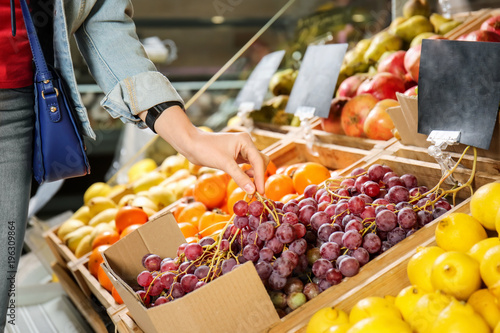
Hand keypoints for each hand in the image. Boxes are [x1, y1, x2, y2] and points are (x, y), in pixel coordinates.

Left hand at [138, 106, 268, 194]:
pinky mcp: (236, 155)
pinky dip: (248, 174)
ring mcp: (242, 149)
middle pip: (260, 162)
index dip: (260, 177)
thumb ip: (240, 177)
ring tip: (250, 188)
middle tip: (255, 192)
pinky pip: (248, 165)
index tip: (260, 192)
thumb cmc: (206, 149)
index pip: (258, 161)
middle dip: (259, 176)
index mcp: (245, 141)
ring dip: (254, 176)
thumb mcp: (224, 164)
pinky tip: (244, 181)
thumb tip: (252, 191)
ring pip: (255, 164)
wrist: (190, 144)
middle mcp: (246, 143)